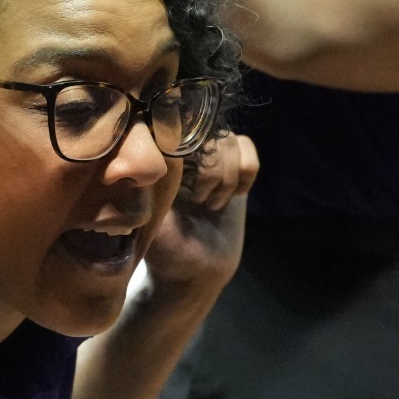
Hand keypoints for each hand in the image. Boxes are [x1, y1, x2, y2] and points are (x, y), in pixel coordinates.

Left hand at [142, 133, 257, 305]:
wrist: (197, 270)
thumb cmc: (168, 250)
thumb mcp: (152, 222)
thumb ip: (152, 190)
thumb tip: (155, 159)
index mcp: (154, 161)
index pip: (172, 128)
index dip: (185, 152)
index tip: (187, 189)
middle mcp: (179, 152)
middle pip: (205, 131)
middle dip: (209, 171)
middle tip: (198, 202)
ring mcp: (208, 156)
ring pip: (228, 140)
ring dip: (225, 177)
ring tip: (210, 204)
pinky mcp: (233, 165)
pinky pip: (247, 147)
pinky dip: (245, 172)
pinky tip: (233, 195)